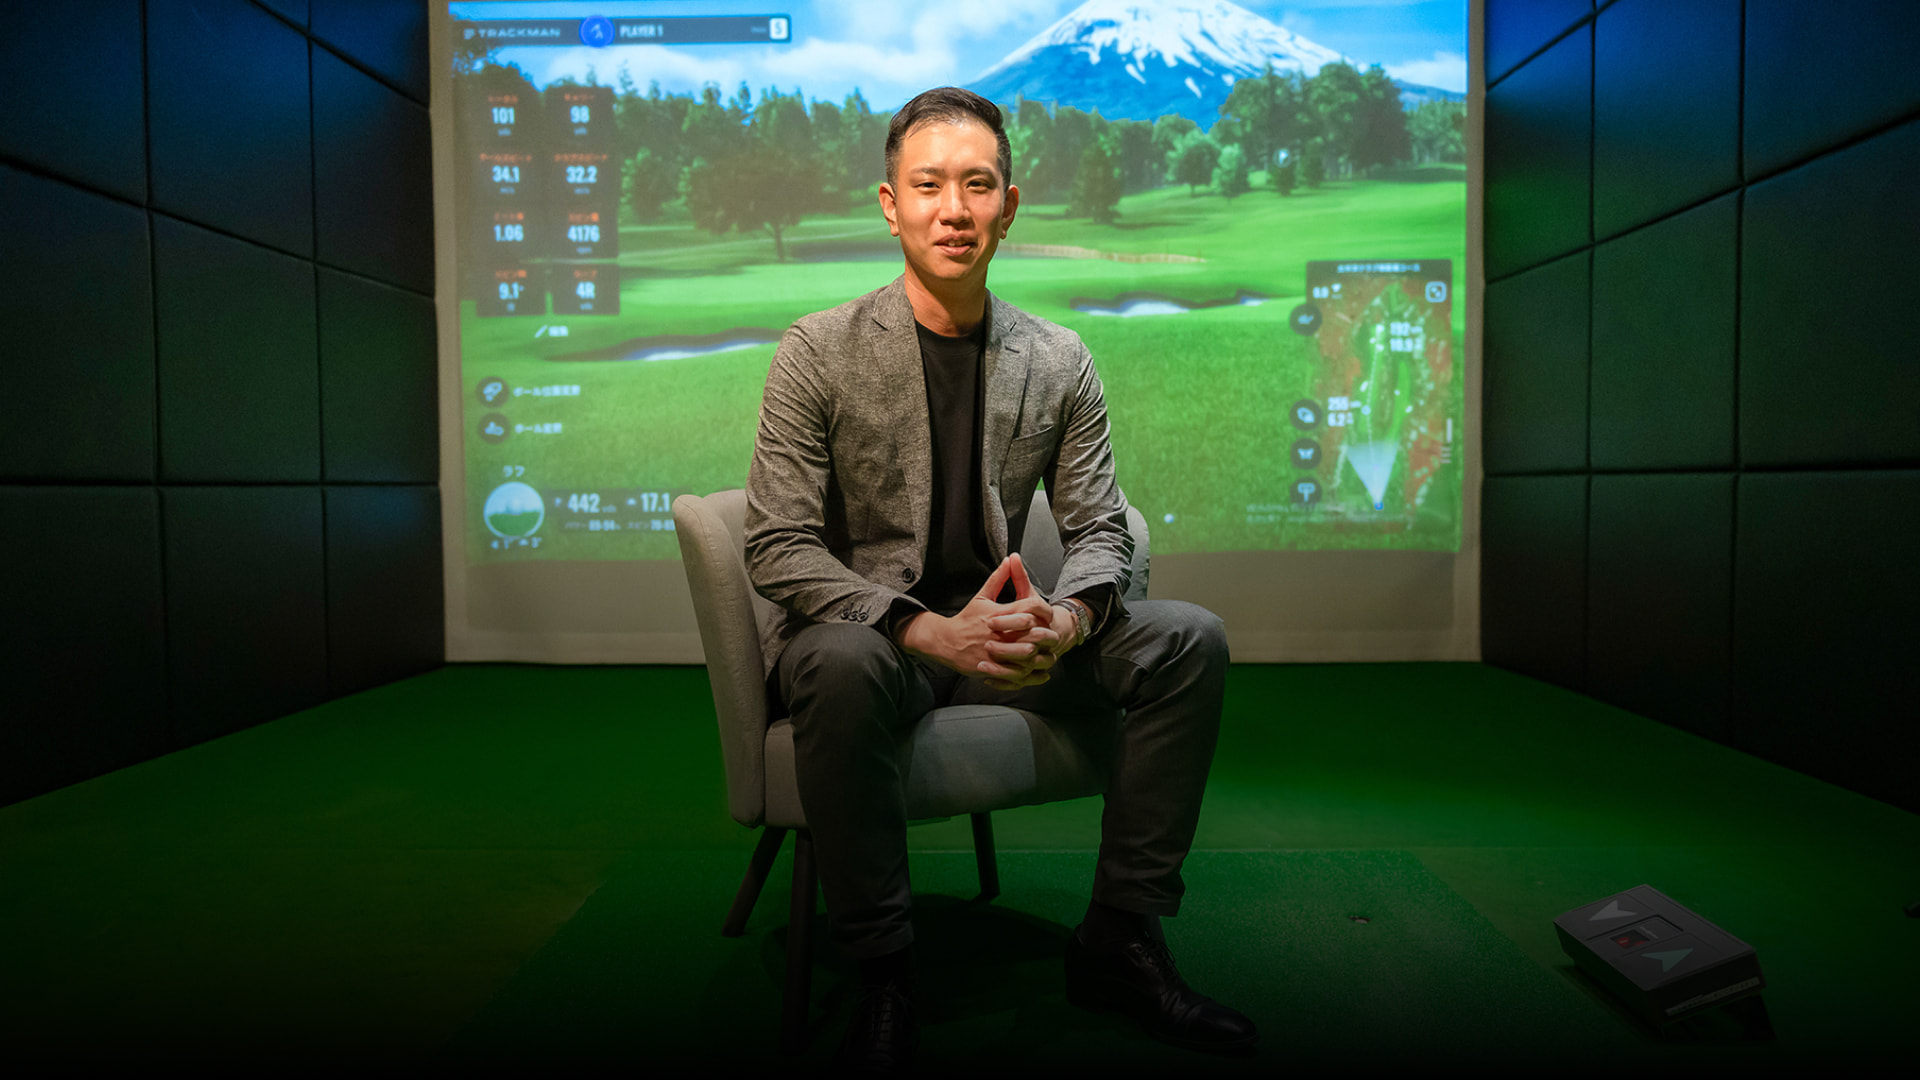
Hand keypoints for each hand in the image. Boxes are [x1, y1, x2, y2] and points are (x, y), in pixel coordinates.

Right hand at [896, 555, 1061, 688]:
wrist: (946, 641)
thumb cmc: (966, 619)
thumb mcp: (982, 597)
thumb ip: (998, 578)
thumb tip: (1010, 559)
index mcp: (998, 613)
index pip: (1028, 608)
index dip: (1043, 611)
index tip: (1048, 615)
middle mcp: (998, 632)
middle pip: (1031, 633)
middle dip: (1045, 635)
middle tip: (1053, 636)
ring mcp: (994, 651)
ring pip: (1026, 655)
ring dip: (1040, 655)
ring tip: (1048, 654)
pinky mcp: (991, 667)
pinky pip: (1016, 673)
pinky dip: (1030, 675)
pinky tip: (1040, 672)